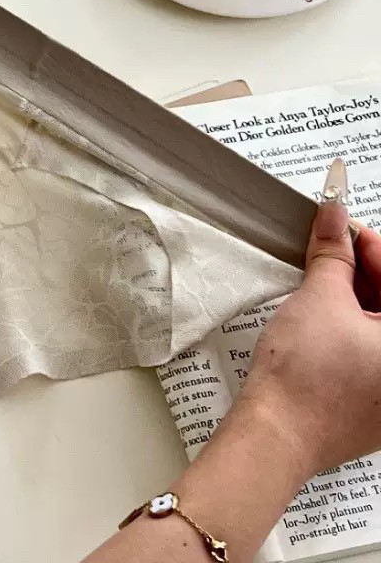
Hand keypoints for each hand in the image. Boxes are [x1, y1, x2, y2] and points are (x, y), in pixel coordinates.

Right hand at [237, 172, 380, 477]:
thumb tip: (334, 218)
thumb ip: (333, 253)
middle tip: (328, 249)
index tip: (340, 226)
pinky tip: (324, 317)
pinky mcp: (380, 407)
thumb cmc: (305, 375)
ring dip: (356, 299)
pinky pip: (372, 355)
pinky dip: (353, 329)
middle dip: (362, 272)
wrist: (279, 433)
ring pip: (379, 328)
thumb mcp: (320, 298)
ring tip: (321, 282)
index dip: (368, 245)